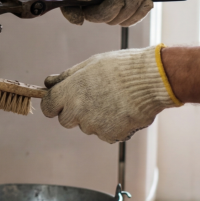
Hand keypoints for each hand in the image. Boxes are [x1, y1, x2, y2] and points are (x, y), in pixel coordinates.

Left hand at [40, 45, 182, 142]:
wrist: (151, 80)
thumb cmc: (121, 68)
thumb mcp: (90, 64)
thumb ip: (66, 77)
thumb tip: (48, 82)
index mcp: (69, 92)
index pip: (48, 106)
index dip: (54, 104)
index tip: (60, 102)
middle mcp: (78, 111)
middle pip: (65, 120)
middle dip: (74, 112)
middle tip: (92, 99)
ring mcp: (94, 126)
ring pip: (87, 126)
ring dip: (95, 118)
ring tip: (114, 101)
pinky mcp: (110, 135)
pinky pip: (105, 133)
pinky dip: (112, 125)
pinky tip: (123, 110)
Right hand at [60, 0, 185, 25]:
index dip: (70, 11)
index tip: (79, 20)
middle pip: (91, 14)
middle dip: (108, 11)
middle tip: (121, 1)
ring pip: (112, 19)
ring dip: (128, 9)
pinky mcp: (128, 6)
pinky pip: (127, 21)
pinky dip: (138, 13)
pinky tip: (146, 0)